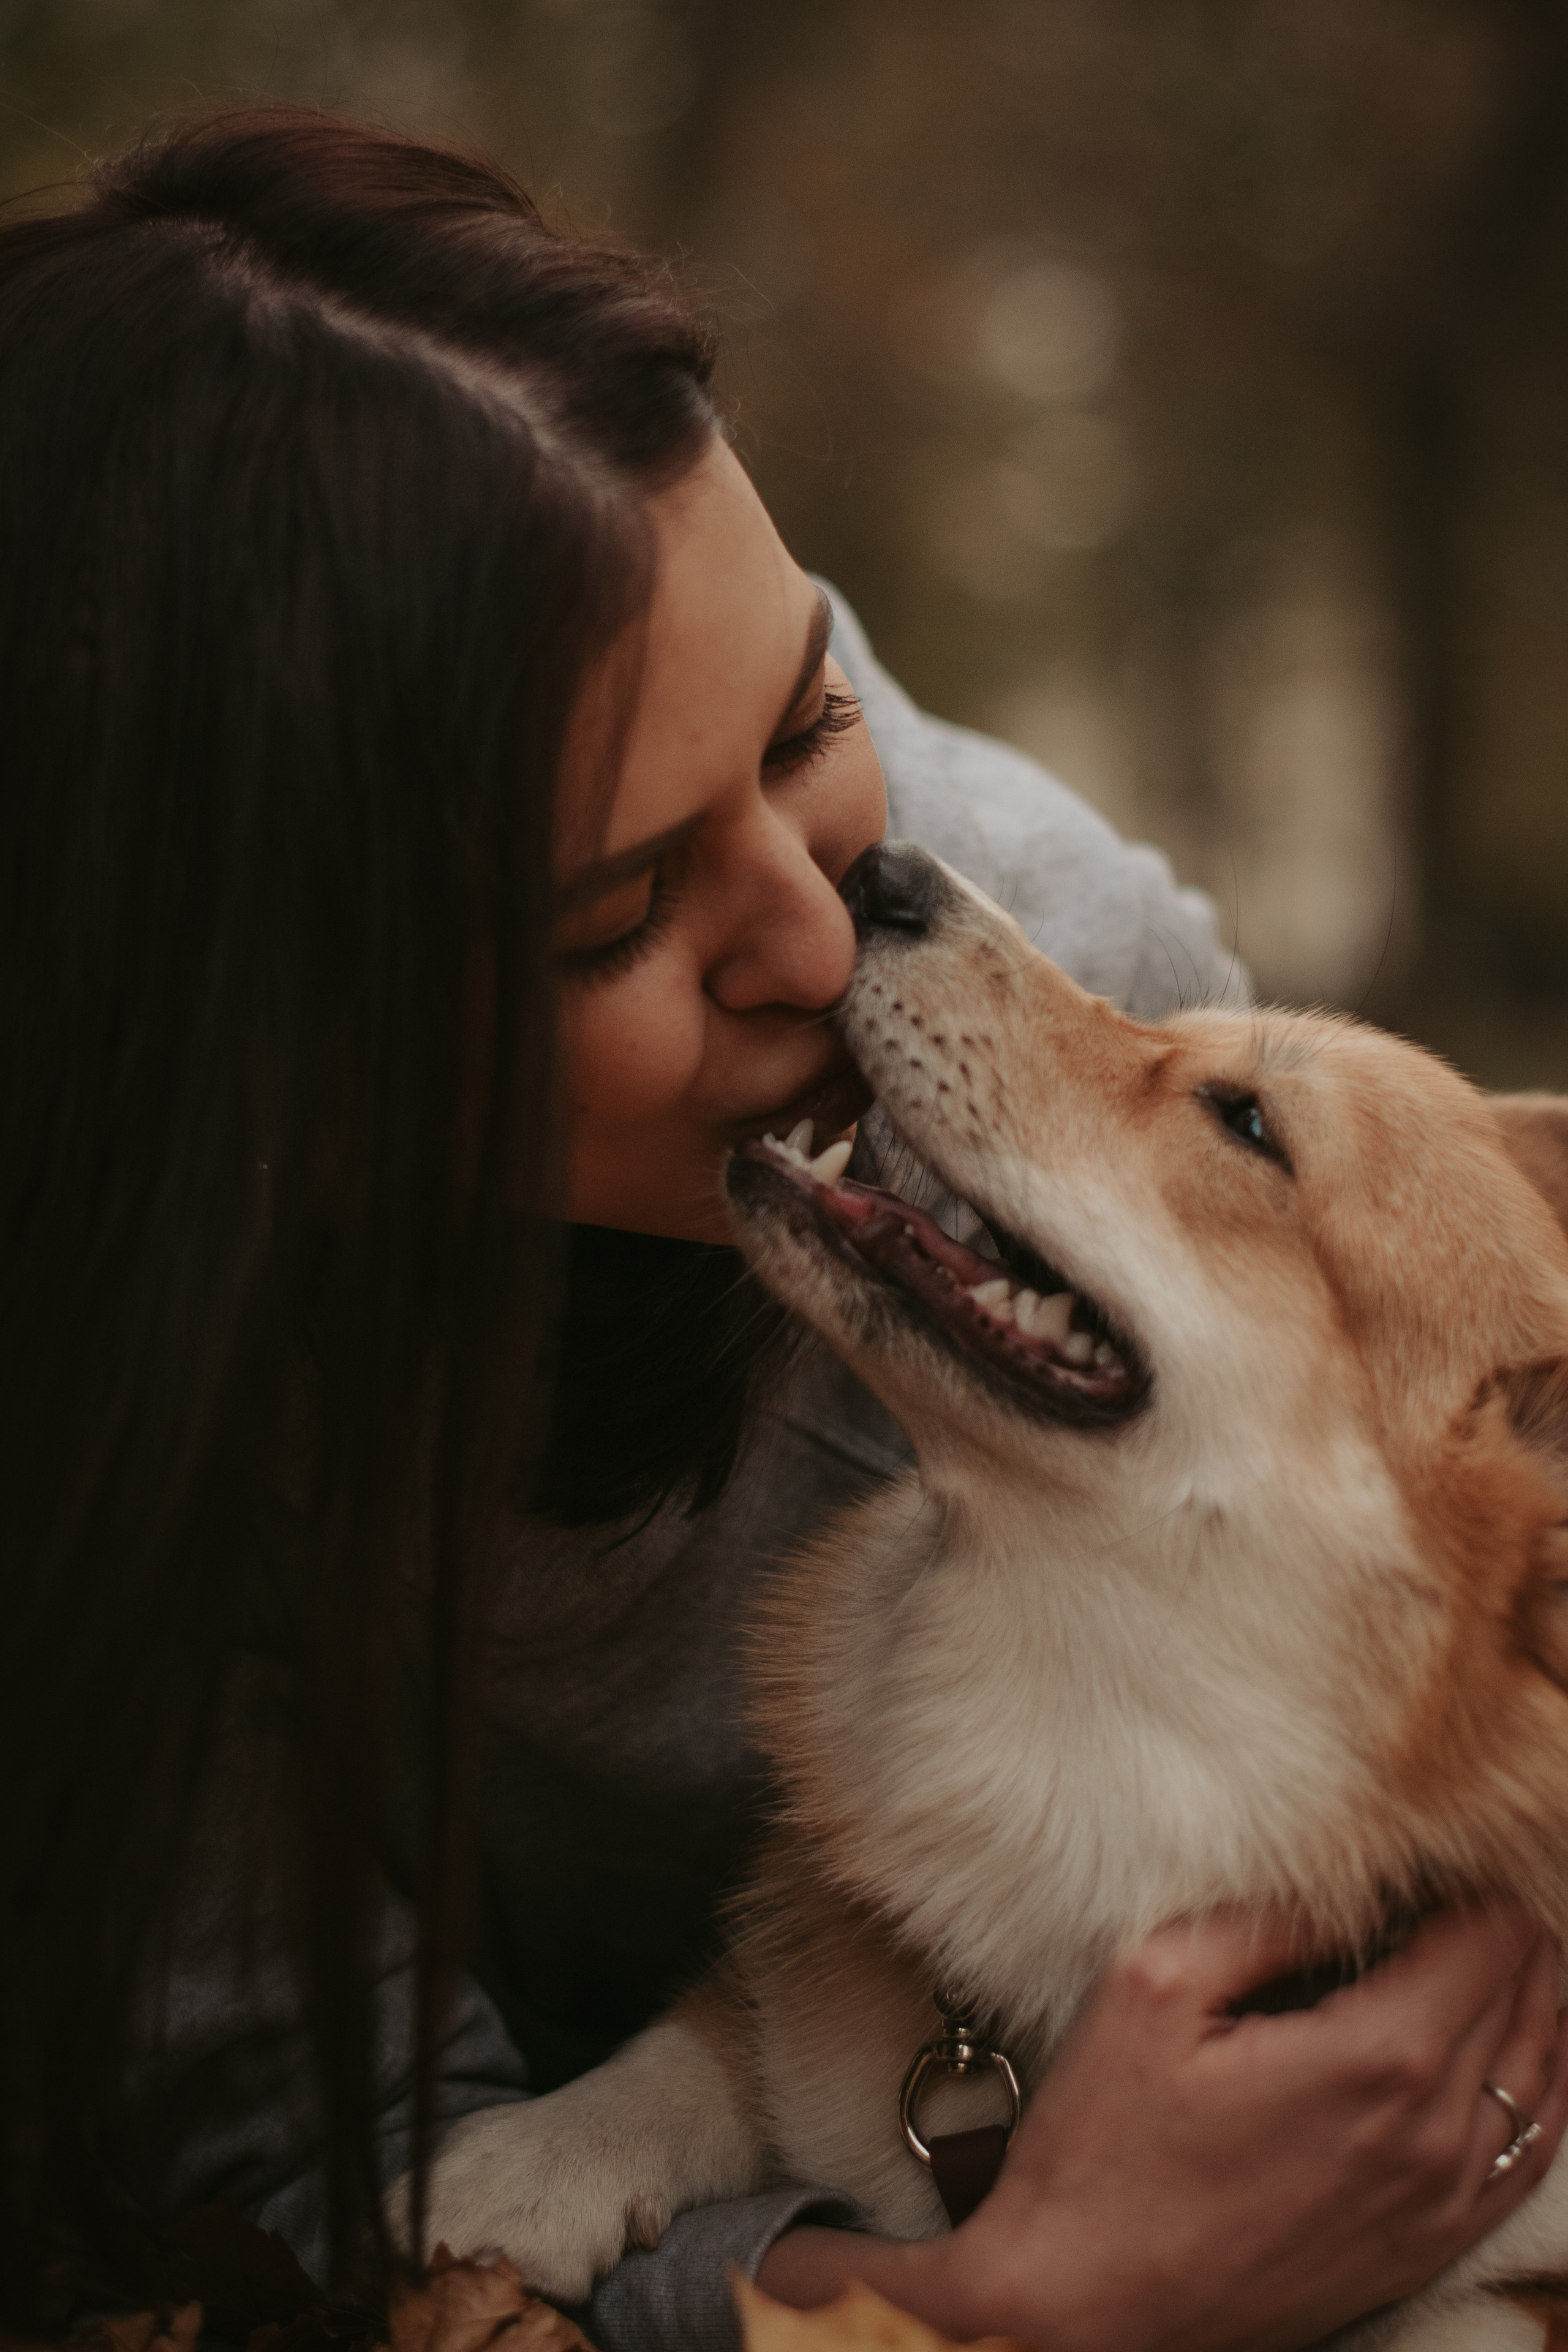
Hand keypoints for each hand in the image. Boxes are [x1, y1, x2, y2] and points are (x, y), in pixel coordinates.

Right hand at [757, 1902, 1567, 2350]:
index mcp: (1380, 2057)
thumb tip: (1344, 1883)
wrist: (1087, 2303)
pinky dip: (1537, 2082)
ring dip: (1522, 1994)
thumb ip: (1263, 1919)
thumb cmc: (1107, 2146)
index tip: (1414, 1860)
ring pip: (1545, 2068)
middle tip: (1430, 1895)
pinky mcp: (1432, 2247)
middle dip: (1493, 1927)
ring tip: (1470, 1950)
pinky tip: (1509, 2047)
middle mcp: (1436, 2134)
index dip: (1461, 1879)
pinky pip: (1535, 2152)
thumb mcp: (1153, 1986)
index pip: (1490, 1934)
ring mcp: (1443, 2202)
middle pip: (1528, 1990)